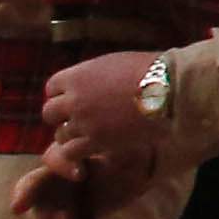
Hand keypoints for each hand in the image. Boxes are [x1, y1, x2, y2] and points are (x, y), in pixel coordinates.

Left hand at [20, 50, 187, 218]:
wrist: (168, 89)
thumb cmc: (149, 71)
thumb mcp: (113, 64)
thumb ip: (92, 77)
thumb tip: (90, 86)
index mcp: (77, 76)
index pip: (51, 88)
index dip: (61, 95)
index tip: (72, 101)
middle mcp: (73, 99)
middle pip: (50, 113)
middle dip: (62, 117)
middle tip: (79, 121)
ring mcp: (82, 121)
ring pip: (60, 135)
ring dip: (72, 136)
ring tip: (90, 137)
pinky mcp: (95, 141)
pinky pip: (71, 153)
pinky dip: (77, 154)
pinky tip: (92, 151)